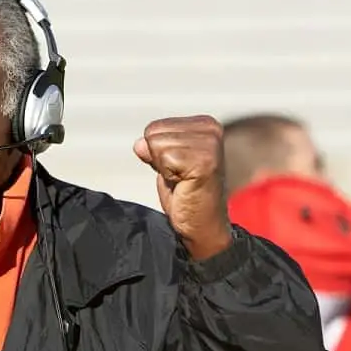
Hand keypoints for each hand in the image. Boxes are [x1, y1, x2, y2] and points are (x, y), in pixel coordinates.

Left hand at [134, 116, 232, 259]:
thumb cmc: (187, 194)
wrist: (203, 225)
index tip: (180, 169)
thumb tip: (140, 144)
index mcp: (205, 124)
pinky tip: (185, 185)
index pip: (155, 126)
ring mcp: (210, 145)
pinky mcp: (204, 162)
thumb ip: (153, 147)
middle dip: (160, 160)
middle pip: (154, 133)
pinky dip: (168, 177)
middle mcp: (211, 129)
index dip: (159, 152)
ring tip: (184, 181)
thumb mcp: (166, 162)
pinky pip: (164, 159)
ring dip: (165, 169)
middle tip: (181, 177)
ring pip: (156, 145)